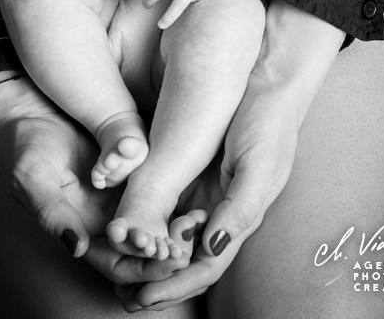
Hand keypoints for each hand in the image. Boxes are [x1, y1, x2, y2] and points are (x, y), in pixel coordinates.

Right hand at [0, 76, 189, 281]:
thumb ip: (52, 213)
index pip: (115, 262)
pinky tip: (192, 201)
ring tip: (194, 222)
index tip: (158, 257)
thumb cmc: (25, 146)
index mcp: (82, 229)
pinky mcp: (132, 167)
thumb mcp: (33, 179)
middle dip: (164, 252)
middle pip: (142, 249)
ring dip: (174, 228)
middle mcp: (106, 216)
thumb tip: (75, 248)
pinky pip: (157, 187)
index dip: (137, 267)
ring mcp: (121, 192)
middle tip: (185, 245)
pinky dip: (175, 199)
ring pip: (154, 222)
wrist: (34, 108)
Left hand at [121, 65, 298, 309]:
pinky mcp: (193, 174)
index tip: (144, 297)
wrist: (266, 86)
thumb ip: (239, 209)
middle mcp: (219, 213)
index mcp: (239, 219)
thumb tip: (211, 249)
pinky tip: (126, 229)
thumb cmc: (268, 126)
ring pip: (173, 239)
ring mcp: (205, 194)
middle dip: (156, 281)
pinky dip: (149, 224)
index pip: (206, 265)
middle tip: (120, 293)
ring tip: (116, 270)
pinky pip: (168, 206)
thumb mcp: (258, 167)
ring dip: (148, 258)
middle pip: (185, 260)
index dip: (176, 285)